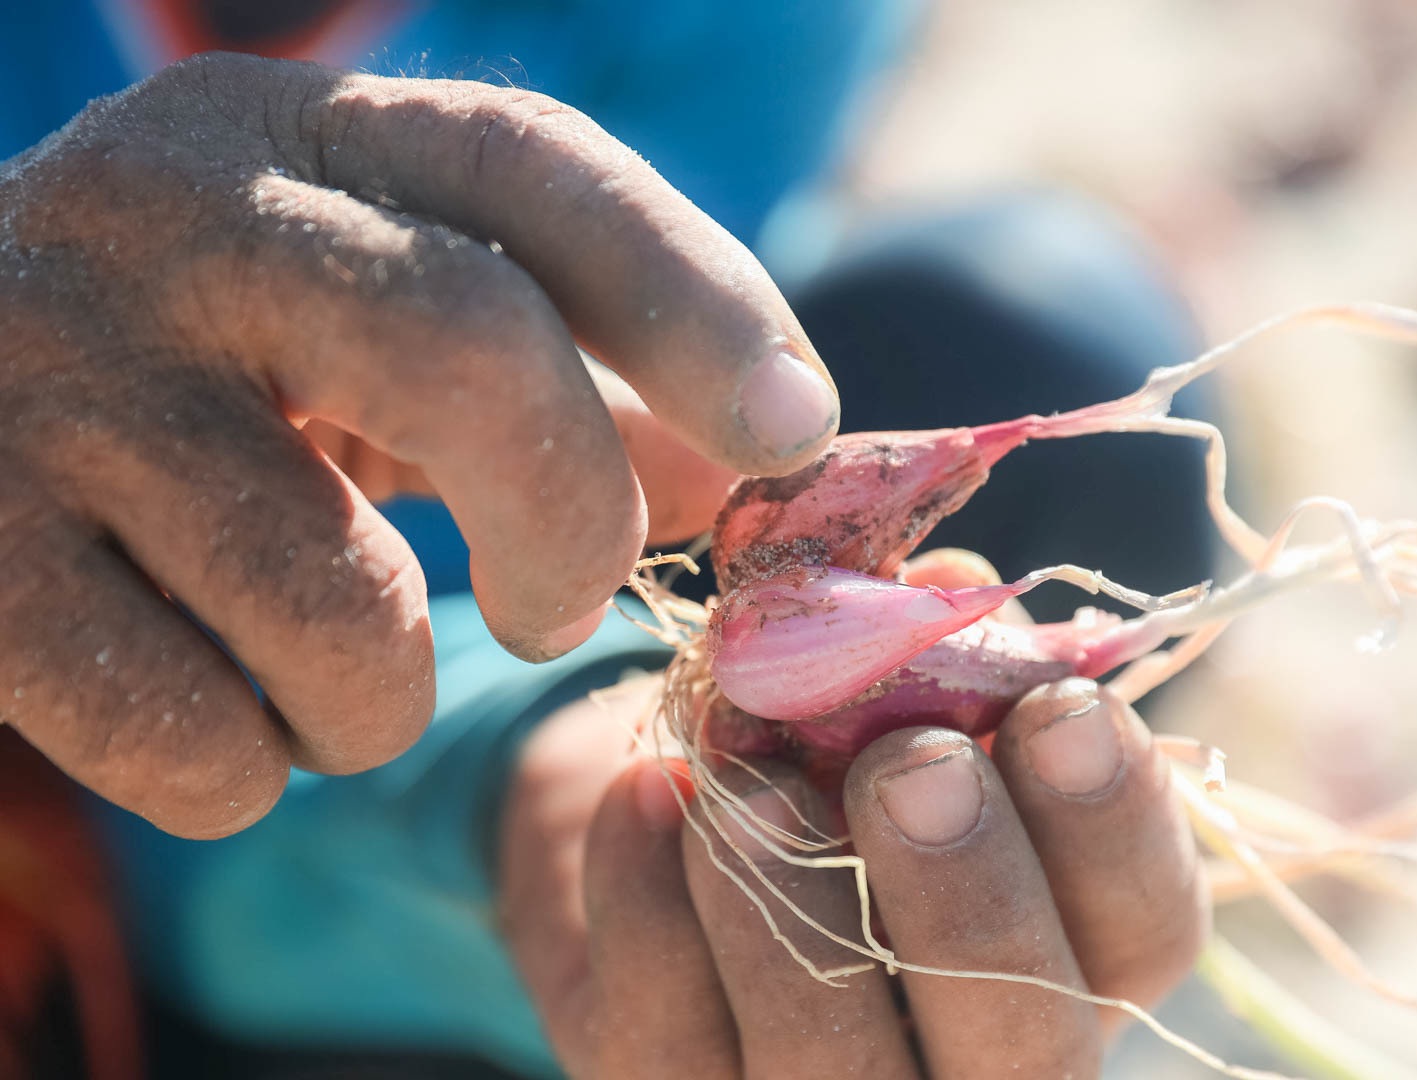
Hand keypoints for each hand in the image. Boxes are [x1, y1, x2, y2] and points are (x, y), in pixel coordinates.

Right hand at [0, 53, 836, 837]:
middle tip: (558, 606)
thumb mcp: (376, 324)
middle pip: (465, 346)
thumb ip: (563, 381)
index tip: (796, 431)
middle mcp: (174, 219)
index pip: (537, 171)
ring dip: (375, 698)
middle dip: (565, 519)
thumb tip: (746, 477)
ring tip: (330, 671)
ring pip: (331, 601)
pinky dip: (246, 768)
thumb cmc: (208, 373)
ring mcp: (47, 376)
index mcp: (309, 139)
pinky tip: (214, 707)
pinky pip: (191, 734)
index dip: (693, 298)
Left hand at [500, 677, 1207, 1077]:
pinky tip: (645, 792)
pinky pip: (665, 1035)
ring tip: (749, 786)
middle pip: (1021, 1043)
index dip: (1115, 824)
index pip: (1145, 926)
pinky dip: (649, 904)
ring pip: (836, 1068)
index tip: (1060, 710)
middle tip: (912, 766)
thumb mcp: (888, 691)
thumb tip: (948, 585)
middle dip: (970, 894)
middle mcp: (972, 1061)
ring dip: (793, 902)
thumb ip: (935, 650)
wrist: (659, 819)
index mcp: (1064, 949)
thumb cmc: (814, 741)